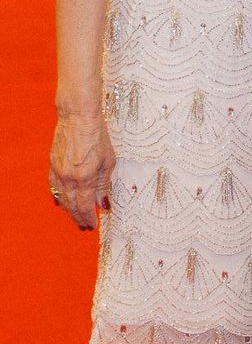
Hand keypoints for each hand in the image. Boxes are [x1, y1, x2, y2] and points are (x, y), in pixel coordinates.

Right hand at [49, 108, 114, 230]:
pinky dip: (58, 197)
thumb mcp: (108, 159)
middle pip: (72, 206)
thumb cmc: (97, 134)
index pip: (85, 206)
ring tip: (76, 217)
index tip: (93, 226)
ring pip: (62, 199)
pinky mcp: (52, 165)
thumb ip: (104, 184)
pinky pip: (53, 188)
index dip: (89, 218)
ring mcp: (58, 172)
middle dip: (79, 218)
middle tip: (85, 227)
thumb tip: (103, 203)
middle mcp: (68, 178)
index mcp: (84, 178)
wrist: (77, 116)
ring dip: (69, 210)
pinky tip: (61, 202)